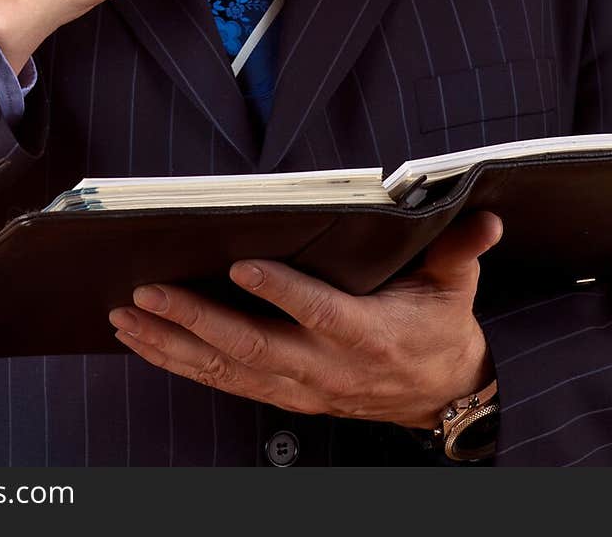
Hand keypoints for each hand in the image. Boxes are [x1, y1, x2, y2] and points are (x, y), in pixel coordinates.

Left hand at [108, 211, 502, 428]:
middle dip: (195, 320)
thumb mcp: (456, 287)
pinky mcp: (283, 393)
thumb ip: (461, 249)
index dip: (280, 293)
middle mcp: (326, 367)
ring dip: (172, 344)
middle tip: (148, 291)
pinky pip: (223, 383)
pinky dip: (179, 364)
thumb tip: (484, 216)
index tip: (240, 266)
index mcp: (367, 335)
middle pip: (252, 347)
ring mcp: (299, 386)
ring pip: (226, 370)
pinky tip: (144, 343)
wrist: (441, 395)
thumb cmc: (439, 327)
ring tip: (127, 316)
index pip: (317, 313)